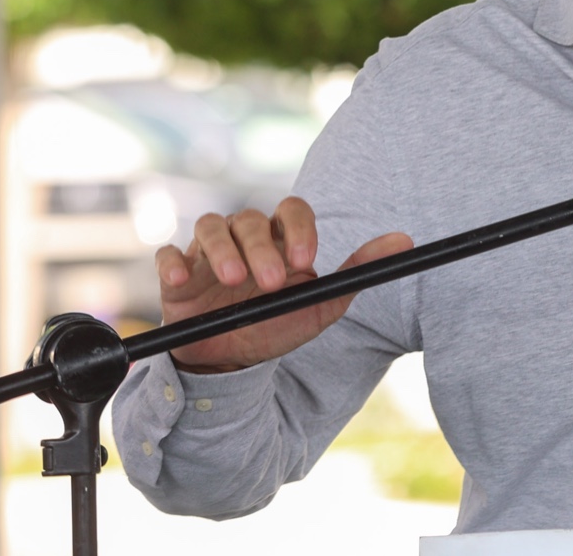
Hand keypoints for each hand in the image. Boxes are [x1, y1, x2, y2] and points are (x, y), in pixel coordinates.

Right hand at [154, 195, 412, 373]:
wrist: (233, 362)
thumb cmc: (277, 324)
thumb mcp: (322, 302)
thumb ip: (359, 270)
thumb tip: (404, 241)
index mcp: (281, 238)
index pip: (291, 210)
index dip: (298, 228)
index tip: (305, 261)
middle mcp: (245, 237)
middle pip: (251, 220)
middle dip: (262, 248)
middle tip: (272, 282)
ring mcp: (208, 253)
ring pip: (211, 226)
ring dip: (222, 250)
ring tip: (234, 281)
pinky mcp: (177, 274)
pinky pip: (168, 255)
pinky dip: (172, 263)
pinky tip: (182, 280)